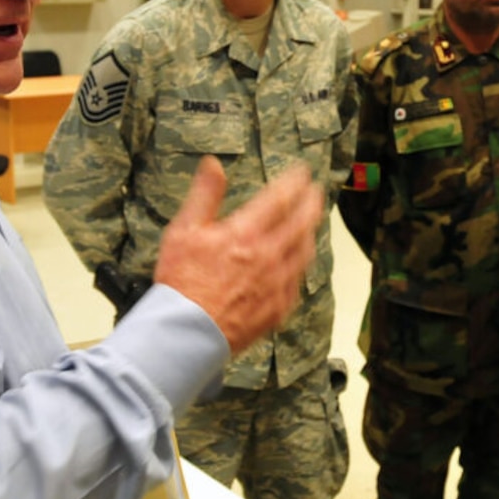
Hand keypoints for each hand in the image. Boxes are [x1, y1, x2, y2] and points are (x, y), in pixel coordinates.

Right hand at [153, 157, 322, 352]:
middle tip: (316, 192)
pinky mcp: (278, 308)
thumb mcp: (184, 230)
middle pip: (302, 223)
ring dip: (310, 233)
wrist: (186, 333)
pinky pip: (298, 281)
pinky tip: (297, 263)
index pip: (280, 199)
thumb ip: (204, 195)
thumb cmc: (182, 283)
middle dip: (312, 203)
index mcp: (247, 234)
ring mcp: (277, 284)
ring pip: (305, 252)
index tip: (302, 172)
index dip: (295, 182)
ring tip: (310, 224)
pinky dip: (300, 266)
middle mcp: (269, 257)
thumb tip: (213, 164)